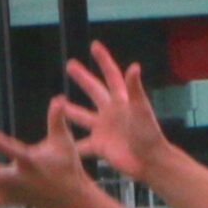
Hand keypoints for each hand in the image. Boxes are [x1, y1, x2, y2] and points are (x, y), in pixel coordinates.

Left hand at [0, 98, 101, 207]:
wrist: (71, 199)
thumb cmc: (67, 166)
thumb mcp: (64, 141)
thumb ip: (57, 119)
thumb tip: (59, 97)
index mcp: (31, 162)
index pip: (15, 151)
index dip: (2, 144)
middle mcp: (20, 178)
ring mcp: (14, 190)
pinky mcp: (11, 199)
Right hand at [58, 41, 168, 180]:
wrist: (150, 162)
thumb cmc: (149, 135)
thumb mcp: (141, 110)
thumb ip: (135, 89)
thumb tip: (134, 66)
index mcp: (121, 101)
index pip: (111, 75)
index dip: (103, 60)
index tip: (94, 45)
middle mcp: (111, 112)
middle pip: (94, 90)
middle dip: (83, 78)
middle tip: (70, 65)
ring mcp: (104, 129)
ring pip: (83, 116)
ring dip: (70, 110)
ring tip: (58, 103)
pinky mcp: (100, 146)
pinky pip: (82, 144)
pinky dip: (71, 145)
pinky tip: (59, 143)